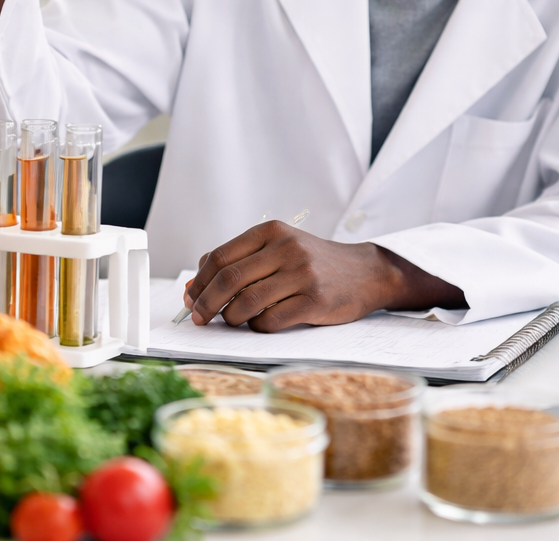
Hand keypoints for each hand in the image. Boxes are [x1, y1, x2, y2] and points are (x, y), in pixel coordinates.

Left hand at [183, 222, 466, 331]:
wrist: (367, 272)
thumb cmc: (313, 263)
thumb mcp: (279, 248)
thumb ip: (239, 261)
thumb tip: (194, 287)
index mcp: (272, 231)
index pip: (220, 256)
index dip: (199, 282)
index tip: (191, 299)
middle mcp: (286, 248)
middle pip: (228, 279)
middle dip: (206, 303)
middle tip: (198, 319)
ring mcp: (302, 274)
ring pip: (247, 302)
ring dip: (231, 318)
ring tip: (232, 321)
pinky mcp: (315, 300)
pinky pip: (271, 321)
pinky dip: (257, 327)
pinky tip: (260, 324)